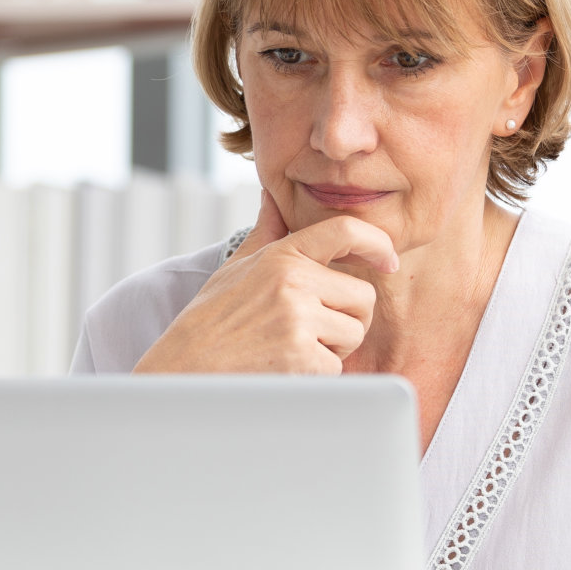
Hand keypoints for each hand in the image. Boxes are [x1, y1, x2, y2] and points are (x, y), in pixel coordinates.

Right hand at [134, 189, 398, 373]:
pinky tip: (284, 370)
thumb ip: (265, 231)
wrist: (181, 369)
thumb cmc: (209, 321)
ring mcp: (297, 318)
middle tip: (313, 333)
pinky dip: (317, 375)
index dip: (377, 242)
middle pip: (363, 297)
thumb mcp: (235, 267)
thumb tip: (272, 194)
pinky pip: (337, 366)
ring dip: (333, 349)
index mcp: (281, 255)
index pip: (344, 231)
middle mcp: (293, 280)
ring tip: (291, 351)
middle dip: (348, 319)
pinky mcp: (301, 356)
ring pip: (354, 333)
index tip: (388, 259)